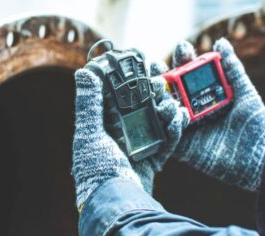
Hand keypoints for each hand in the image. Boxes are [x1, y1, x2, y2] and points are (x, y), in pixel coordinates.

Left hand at [72, 63, 188, 208]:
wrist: (117, 203)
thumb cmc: (97, 169)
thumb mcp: (89, 134)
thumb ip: (88, 103)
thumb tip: (84, 71)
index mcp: (103, 125)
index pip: (115, 95)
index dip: (126, 78)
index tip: (137, 60)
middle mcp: (121, 133)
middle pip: (139, 105)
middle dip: (151, 90)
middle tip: (160, 75)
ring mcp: (138, 145)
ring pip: (156, 120)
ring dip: (165, 107)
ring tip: (171, 99)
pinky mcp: (153, 157)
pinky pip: (167, 139)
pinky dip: (175, 128)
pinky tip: (180, 115)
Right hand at [172, 38, 264, 190]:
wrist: (260, 160)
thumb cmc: (256, 126)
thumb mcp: (245, 93)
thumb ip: (232, 69)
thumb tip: (221, 41)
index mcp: (203, 95)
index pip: (189, 74)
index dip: (184, 60)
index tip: (182, 47)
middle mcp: (190, 108)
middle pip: (171, 90)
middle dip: (162, 76)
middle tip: (156, 64)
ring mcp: (184, 127)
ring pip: (165, 110)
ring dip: (159, 97)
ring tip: (158, 85)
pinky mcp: (181, 147)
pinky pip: (168, 134)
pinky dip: (167, 123)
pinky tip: (171, 111)